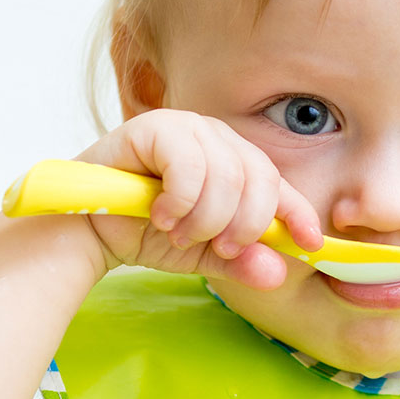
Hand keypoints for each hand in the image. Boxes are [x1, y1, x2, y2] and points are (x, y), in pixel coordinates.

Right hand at [74, 109, 324, 289]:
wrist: (88, 228)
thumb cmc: (146, 231)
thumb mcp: (203, 254)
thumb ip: (241, 262)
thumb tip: (278, 271)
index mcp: (236, 162)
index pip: (280, 185)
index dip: (299, 213)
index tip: (310, 244)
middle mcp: (218, 138)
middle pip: (260, 181)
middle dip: (243, 226)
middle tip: (218, 248)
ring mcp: (188, 127)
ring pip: (227, 177)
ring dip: (205, 219)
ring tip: (179, 233)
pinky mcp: (155, 127)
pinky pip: (190, 167)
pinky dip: (179, 202)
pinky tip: (160, 215)